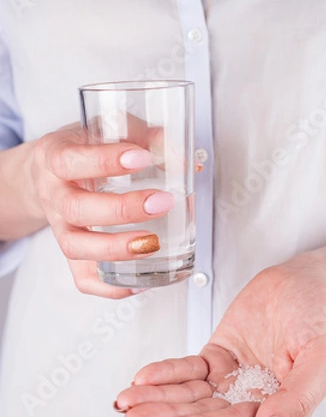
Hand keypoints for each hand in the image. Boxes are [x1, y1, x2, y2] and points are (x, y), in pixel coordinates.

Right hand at [31, 123, 175, 297]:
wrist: (47, 172)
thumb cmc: (83, 149)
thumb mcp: (107, 129)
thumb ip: (146, 136)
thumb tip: (186, 161)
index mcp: (56, 157)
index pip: (73, 160)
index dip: (106, 161)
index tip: (142, 158)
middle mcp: (53, 195)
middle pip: (76, 209)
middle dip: (121, 210)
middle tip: (161, 202)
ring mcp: (60, 228)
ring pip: (76, 247)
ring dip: (115, 249)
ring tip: (152, 244)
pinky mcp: (71, 254)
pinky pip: (82, 279)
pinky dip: (110, 287)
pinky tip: (141, 281)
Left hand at [115, 252, 325, 416]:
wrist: (305, 281)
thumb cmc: (319, 317)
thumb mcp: (321, 357)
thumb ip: (297, 398)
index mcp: (279, 408)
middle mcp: (251, 399)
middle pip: (203, 413)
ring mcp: (231, 379)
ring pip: (189, 395)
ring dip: (158, 399)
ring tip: (126, 402)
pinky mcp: (217, 357)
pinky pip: (188, 369)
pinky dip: (166, 373)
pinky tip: (143, 378)